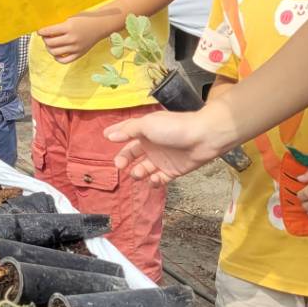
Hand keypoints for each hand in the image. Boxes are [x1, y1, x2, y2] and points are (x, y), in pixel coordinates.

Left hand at [38, 14, 108, 63]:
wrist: (100, 26)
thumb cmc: (84, 20)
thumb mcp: (71, 19)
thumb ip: (59, 26)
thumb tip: (45, 33)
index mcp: (69, 27)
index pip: (49, 31)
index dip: (41, 32)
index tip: (39, 31)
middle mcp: (72, 39)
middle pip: (50, 43)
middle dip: (45, 40)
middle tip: (45, 37)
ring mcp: (76, 48)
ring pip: (55, 52)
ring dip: (49, 48)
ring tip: (50, 44)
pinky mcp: (79, 54)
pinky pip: (64, 60)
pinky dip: (57, 58)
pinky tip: (56, 53)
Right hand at [103, 109, 227, 182]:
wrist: (203, 138)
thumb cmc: (174, 128)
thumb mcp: (147, 125)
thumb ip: (128, 131)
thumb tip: (111, 136)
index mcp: (146, 130)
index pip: (128, 131)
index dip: (117, 134)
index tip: (105, 137)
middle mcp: (152, 144)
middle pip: (133, 153)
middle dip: (124, 159)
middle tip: (119, 164)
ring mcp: (162, 158)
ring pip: (144, 168)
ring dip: (138, 172)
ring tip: (138, 173)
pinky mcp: (172, 171)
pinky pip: (159, 179)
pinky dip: (154, 181)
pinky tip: (154, 178)